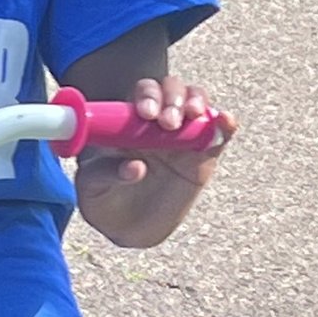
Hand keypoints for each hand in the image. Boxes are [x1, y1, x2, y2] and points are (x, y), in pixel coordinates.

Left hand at [71, 73, 233, 249]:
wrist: (127, 227)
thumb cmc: (103, 199)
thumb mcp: (92, 187)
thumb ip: (105, 174)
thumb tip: (135, 167)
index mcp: (127, 121)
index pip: (142, 93)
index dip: (148, 96)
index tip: (147, 114)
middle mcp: (157, 121)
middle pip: (171, 90)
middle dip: (172, 98)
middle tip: (168, 123)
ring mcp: (182, 135)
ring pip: (196, 102)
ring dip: (197, 102)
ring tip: (193, 116)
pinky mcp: (204, 155)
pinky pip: (218, 133)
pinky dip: (225, 123)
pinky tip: (225, 120)